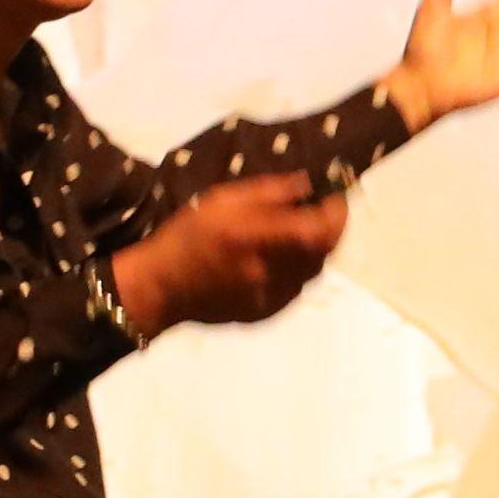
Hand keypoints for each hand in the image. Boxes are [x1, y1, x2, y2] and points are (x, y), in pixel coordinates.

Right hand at [120, 170, 345, 335]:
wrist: (161, 287)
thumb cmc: (187, 237)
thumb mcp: (221, 201)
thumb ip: (267, 193)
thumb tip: (307, 183)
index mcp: (255, 239)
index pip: (319, 230)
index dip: (337, 213)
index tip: (336, 196)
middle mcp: (269, 273)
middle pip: (323, 253)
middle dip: (331, 229)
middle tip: (324, 211)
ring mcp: (270, 298)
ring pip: (313, 272)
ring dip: (316, 249)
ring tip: (303, 230)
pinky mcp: (266, 314)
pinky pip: (297, 289)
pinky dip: (300, 270)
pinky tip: (283, 257)